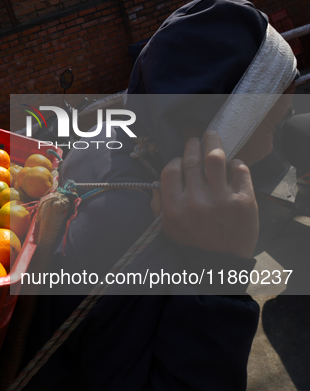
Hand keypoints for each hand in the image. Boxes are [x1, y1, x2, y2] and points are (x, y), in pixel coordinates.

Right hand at [150, 131, 258, 257]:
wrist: (220, 264)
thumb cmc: (191, 243)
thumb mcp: (166, 226)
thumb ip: (158, 204)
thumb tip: (155, 183)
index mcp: (174, 207)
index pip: (172, 169)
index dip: (177, 160)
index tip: (182, 160)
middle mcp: (196, 201)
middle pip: (192, 159)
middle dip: (193, 144)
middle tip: (195, 139)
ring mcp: (221, 200)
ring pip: (215, 158)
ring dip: (213, 142)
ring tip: (212, 135)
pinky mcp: (244, 201)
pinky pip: (240, 170)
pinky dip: (235, 163)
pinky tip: (232, 164)